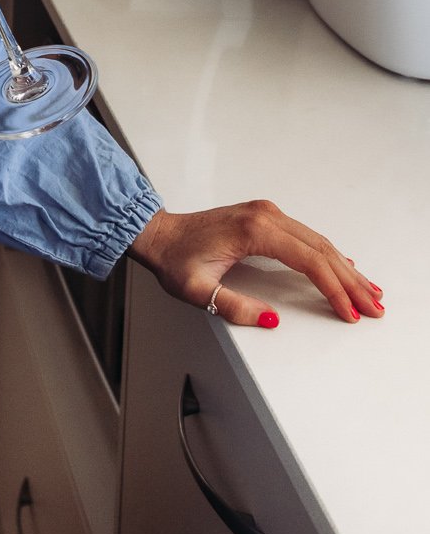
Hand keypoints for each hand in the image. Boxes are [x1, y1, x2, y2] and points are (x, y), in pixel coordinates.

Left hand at [128, 200, 384, 327]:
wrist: (159, 234)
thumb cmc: (175, 258)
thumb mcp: (197, 290)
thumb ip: (233, 307)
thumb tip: (271, 319)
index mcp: (253, 229)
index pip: (308, 260)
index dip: (333, 288)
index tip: (349, 311)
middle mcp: (265, 215)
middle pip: (321, 249)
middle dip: (350, 281)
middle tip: (374, 306)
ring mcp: (266, 213)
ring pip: (317, 242)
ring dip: (344, 268)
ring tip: (368, 292)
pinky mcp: (265, 217)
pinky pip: (306, 237)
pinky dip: (328, 255)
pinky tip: (344, 267)